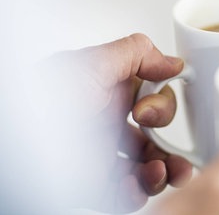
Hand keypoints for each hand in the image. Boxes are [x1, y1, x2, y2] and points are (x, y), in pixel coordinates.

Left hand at [40, 34, 191, 212]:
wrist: (16, 145)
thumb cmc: (41, 102)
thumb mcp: (89, 64)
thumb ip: (135, 54)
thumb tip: (171, 62)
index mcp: (107, 94)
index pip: (152, 100)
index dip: (162, 105)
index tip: (148, 110)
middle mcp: (107, 125)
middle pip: (155, 137)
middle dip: (170, 143)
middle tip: (158, 145)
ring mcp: (102, 158)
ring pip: (147, 168)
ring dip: (163, 171)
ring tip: (161, 172)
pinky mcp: (95, 187)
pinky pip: (127, 195)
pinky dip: (139, 193)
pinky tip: (135, 185)